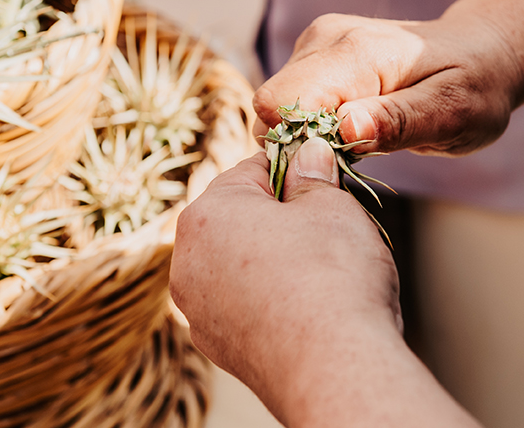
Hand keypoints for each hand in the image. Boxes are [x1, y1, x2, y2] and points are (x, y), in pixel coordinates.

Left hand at [170, 137, 401, 422]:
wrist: (334, 370)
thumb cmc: (333, 277)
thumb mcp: (333, 205)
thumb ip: (314, 174)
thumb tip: (309, 153)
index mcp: (207, 214)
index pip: (252, 169)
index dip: (295, 169)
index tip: (323, 179)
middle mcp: (188, 261)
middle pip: (240, 218)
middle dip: (281, 217)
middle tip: (327, 227)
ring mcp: (198, 310)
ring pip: (239, 263)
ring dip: (273, 258)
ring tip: (320, 270)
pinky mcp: (218, 346)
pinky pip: (243, 303)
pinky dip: (270, 298)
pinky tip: (306, 306)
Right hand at [253, 13, 522, 156]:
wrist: (481, 52)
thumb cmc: (474, 86)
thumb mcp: (453, 113)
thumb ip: (399, 122)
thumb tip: (347, 130)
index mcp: (355, 52)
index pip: (279, 103)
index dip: (297, 145)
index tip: (340, 164)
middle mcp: (324, 39)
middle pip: (272, 108)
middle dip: (304, 145)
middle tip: (360, 158)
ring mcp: (316, 45)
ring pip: (279, 109)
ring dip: (313, 137)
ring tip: (366, 141)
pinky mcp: (315, 58)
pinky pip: (293, 104)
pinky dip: (317, 127)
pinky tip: (356, 129)